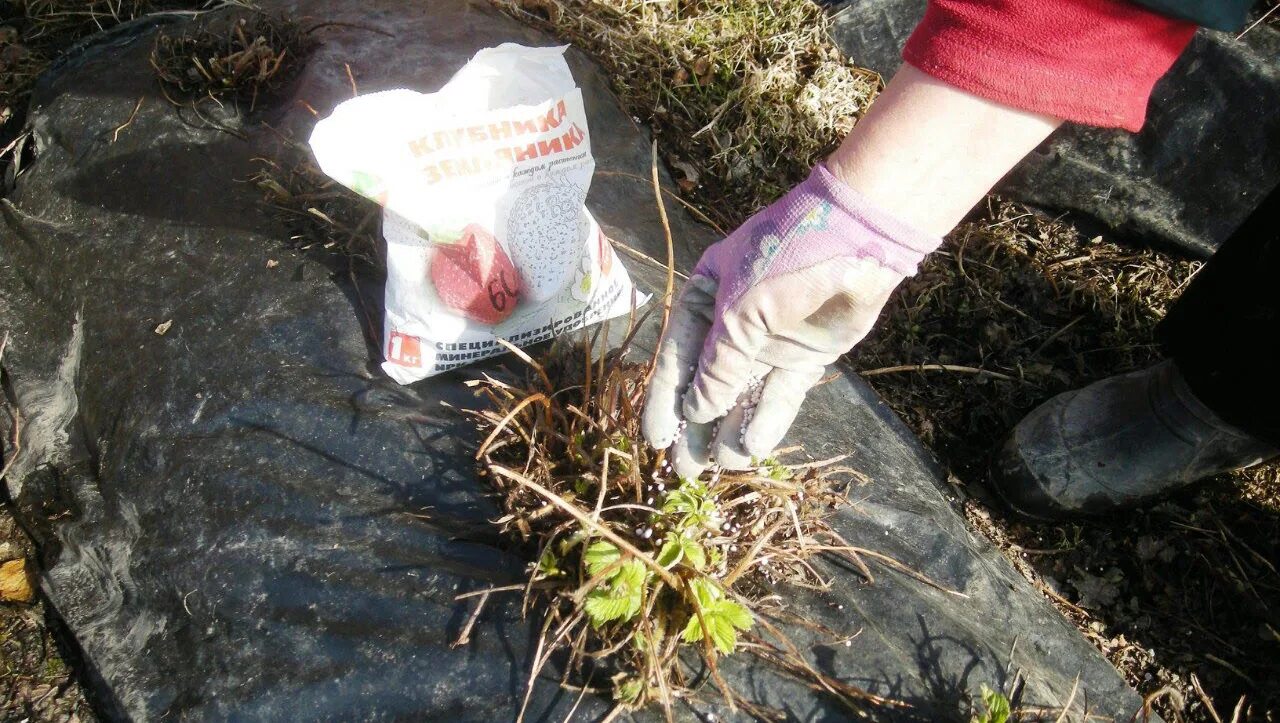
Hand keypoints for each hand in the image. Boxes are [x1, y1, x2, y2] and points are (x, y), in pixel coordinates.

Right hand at [641, 164, 940, 478]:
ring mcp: (770, 340)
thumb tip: (695, 411)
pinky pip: (780, 394)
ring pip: (743, 393)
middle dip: (695, 426)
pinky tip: (753, 447)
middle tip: (683, 469)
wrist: (857, 238)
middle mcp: (733, 321)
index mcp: (705, 296)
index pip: (676, 356)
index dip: (665, 399)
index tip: (655, 439)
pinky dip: (767, 419)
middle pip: (708, 381)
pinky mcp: (804, 356)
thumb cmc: (784, 260)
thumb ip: (716, 366)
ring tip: (716, 467)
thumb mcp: (738, 314)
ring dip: (729, 428)